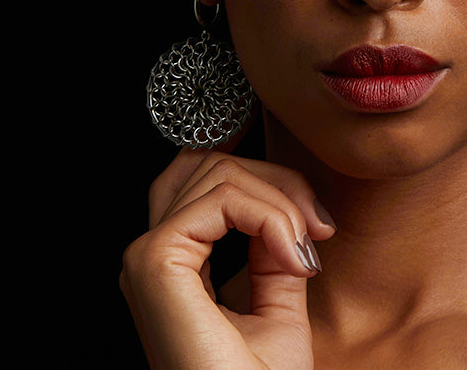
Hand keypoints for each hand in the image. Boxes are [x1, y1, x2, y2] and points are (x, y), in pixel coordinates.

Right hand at [121, 146, 335, 369]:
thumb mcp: (280, 301)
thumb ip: (274, 247)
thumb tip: (290, 202)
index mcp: (174, 264)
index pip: (207, 181)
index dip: (269, 184)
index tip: (319, 229)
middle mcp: (151, 256)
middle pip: (209, 165)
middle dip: (278, 181)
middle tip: (319, 230)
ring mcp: (147, 257)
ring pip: (217, 173)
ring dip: (280, 200)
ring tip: (306, 251)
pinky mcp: (155, 262)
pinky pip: (219, 199)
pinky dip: (270, 216)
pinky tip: (292, 257)